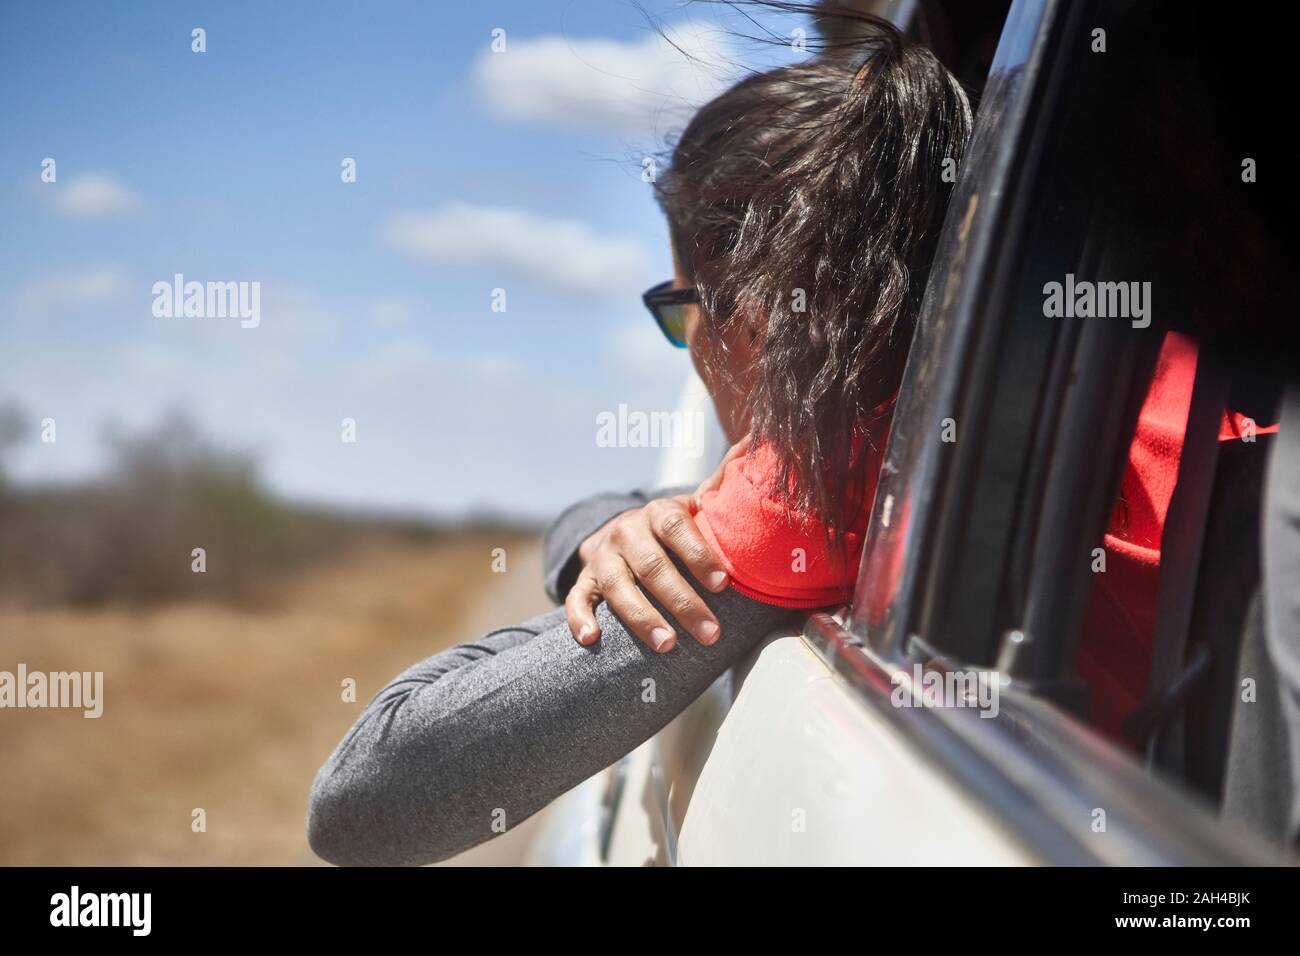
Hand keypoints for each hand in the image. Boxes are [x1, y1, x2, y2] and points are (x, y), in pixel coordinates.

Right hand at [566, 495, 728, 652]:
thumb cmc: (671, 531)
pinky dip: (579, 618)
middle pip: (653, 566)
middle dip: (683, 602)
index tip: (722, 584)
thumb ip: (719, 501)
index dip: (699, 554)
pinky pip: (576, 599)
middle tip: (710, 633)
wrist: (619, 533)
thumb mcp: (692, 510)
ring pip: (618, 586)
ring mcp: (602, 557)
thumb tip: (753, 471)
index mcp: (658, 514)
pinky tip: (593, 639)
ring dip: (642, 617)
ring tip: (668, 644)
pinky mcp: (584, 580)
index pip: (677, 529)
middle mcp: (627, 532)